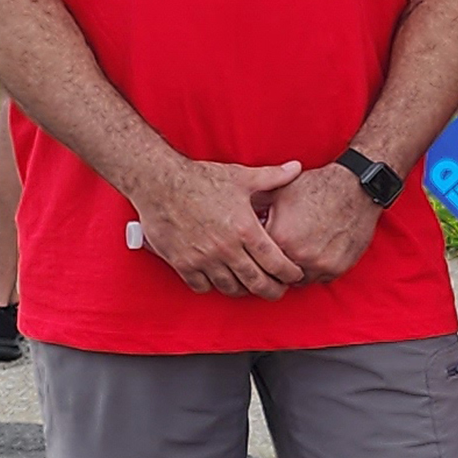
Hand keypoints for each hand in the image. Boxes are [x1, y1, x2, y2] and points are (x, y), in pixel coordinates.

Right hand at [127, 158, 308, 298]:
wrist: (160, 183)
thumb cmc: (201, 179)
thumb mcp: (242, 177)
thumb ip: (273, 177)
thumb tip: (297, 167)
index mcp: (246, 230)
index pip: (276, 263)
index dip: (289, 273)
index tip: (294, 275)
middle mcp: (227, 249)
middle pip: (257, 282)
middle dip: (272, 290)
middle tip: (278, 290)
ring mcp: (203, 259)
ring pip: (230, 288)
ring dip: (243, 290)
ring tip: (250, 285)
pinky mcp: (182, 263)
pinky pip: (202, 286)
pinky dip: (213, 286)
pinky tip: (219, 280)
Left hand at [263, 162, 385, 282]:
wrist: (355, 187)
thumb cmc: (317, 187)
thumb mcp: (279, 193)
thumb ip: (255, 208)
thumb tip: (234, 217)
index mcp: (279, 238)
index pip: (257, 260)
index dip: (256, 255)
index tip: (256, 254)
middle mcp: (298, 255)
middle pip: (276, 275)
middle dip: (274, 267)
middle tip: (275, 260)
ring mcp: (320, 264)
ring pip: (298, 280)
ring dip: (296, 271)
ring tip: (297, 256)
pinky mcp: (338, 267)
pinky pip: (320, 279)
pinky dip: (316, 270)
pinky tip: (315, 255)